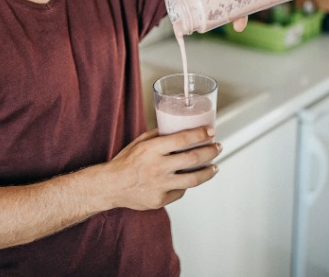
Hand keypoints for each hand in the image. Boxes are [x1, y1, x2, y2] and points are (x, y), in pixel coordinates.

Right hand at [104, 128, 221, 210]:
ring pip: (193, 179)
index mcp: (152, 149)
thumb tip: (176, 127)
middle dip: (210, 152)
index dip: (200, 135)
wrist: (111, 186)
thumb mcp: (139, 142)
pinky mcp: (160, 200)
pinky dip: (186, 184)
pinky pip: (180, 191)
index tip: (211, 131)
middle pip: (193, 158)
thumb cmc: (125, 162)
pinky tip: (189, 179)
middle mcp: (157, 166)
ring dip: (208, 172)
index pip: (182, 139)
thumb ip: (158, 136)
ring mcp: (160, 185)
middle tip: (218, 147)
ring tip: (215, 167)